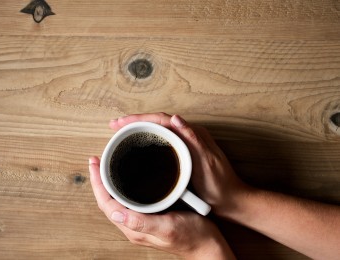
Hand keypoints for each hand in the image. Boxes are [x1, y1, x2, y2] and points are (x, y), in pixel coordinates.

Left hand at [89, 156, 234, 258]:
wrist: (209, 245)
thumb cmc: (192, 237)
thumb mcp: (168, 227)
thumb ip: (142, 222)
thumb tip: (116, 213)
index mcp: (134, 228)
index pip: (106, 204)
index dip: (97, 183)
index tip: (94, 164)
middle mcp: (134, 225)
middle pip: (108, 200)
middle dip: (100, 180)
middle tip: (97, 160)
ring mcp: (141, 221)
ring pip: (117, 200)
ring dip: (109, 182)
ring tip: (106, 165)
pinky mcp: (150, 216)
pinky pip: (129, 200)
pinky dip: (123, 186)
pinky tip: (126, 178)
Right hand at [108, 113, 251, 216]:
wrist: (230, 200)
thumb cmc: (219, 185)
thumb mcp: (206, 162)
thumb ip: (193, 139)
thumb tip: (175, 118)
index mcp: (192, 134)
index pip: (160, 119)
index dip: (138, 119)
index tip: (120, 123)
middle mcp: (187, 135)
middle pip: (155, 122)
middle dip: (133, 122)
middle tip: (114, 126)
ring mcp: (184, 144)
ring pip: (156, 131)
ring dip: (137, 130)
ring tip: (120, 134)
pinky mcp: (181, 154)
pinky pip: (159, 141)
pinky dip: (145, 140)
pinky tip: (136, 147)